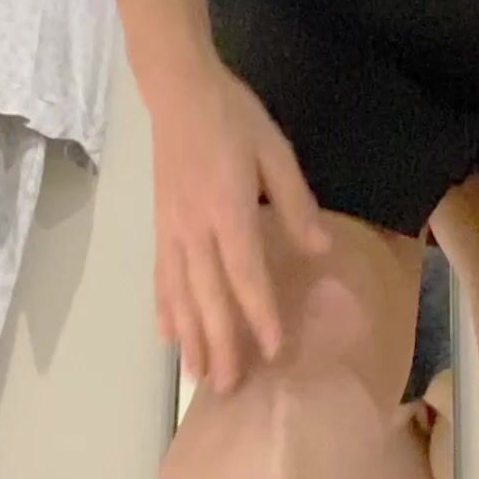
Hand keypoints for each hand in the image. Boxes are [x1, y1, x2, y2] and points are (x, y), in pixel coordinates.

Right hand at [151, 58, 329, 393]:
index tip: (272, 351)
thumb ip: (294, 203)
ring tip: (197, 377)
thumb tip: (318, 250)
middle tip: (229, 387)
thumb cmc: (233, 118)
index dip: (259, 314)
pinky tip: (169, 335)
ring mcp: (172, 230)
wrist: (178, 91)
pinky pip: (161, 277)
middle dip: (220, 344)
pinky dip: (165, 309)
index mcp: (228, 210)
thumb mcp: (276, 152)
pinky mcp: (160, 226)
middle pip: (208, 296)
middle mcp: (195, 229)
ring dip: (190, 338)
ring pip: (180, 295)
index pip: (245, 274)